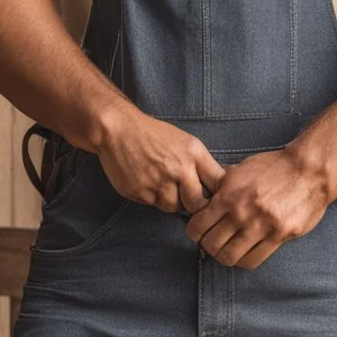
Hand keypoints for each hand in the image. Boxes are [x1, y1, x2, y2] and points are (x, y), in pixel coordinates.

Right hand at [94, 100, 226, 215]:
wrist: (119, 130)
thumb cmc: (153, 134)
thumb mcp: (184, 141)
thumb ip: (200, 163)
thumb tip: (215, 187)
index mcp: (193, 153)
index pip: (217, 183)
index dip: (217, 194)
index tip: (213, 197)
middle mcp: (179, 168)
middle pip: (197, 204)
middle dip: (193, 204)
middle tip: (186, 198)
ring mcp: (159, 182)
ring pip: (174, 207)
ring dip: (171, 200)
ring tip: (161, 183)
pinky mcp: (141, 193)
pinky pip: (153, 204)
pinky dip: (152, 197)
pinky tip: (146, 181)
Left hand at [183, 148, 329, 268]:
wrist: (308, 169)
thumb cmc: (275, 167)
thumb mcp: (241, 169)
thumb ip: (222, 185)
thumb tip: (205, 195)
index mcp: (228, 195)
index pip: (197, 227)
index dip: (195, 232)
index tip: (200, 231)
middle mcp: (241, 212)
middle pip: (211, 245)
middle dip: (209, 246)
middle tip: (214, 241)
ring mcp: (261, 226)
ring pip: (229, 257)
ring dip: (225, 256)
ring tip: (229, 249)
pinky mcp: (279, 236)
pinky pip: (253, 260)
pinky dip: (245, 259)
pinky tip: (246, 251)